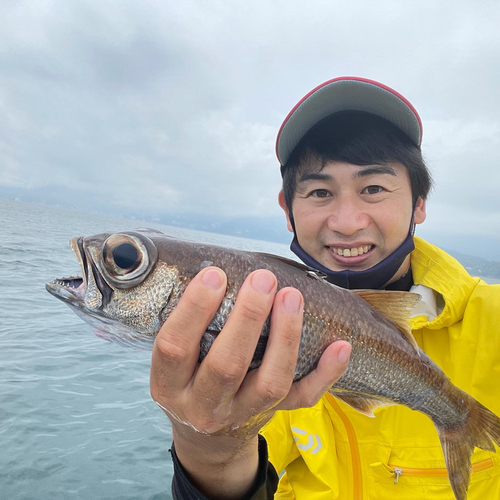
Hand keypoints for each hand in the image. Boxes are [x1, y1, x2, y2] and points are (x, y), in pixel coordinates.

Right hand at [150, 266, 349, 497]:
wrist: (208, 437)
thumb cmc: (190, 379)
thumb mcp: (175, 359)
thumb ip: (189, 325)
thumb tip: (217, 269)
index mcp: (170, 384)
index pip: (174, 347)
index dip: (194, 309)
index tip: (215, 274)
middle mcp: (203, 405)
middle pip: (226, 367)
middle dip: (247, 319)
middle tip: (263, 280)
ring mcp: (241, 414)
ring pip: (270, 383)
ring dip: (285, 338)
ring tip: (292, 297)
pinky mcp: (272, 416)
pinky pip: (302, 398)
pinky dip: (325, 373)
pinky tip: (340, 346)